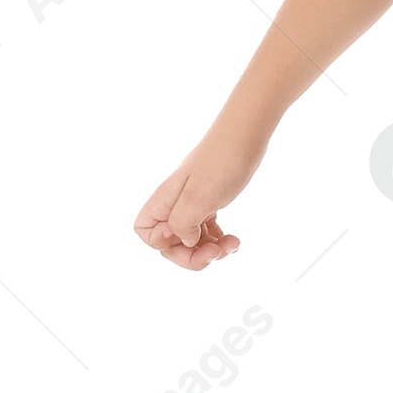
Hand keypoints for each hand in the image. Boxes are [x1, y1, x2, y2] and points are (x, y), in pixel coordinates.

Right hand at [133, 121, 264, 269]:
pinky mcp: (209, 201)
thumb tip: (185, 241)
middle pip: (171, 243)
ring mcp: (192, 203)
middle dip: (193, 255)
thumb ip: (182, 223)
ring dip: (211, 250)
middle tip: (216, 253)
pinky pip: (206, 231)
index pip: (146, 233)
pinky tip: (233, 238)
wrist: (246, 137)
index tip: (189, 237)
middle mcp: (174, 204)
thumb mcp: (199, 198)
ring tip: (232, 243)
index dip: (165, 245)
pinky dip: (218, 240)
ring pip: (192, 239)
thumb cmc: (221, 164)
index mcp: (165, 201)